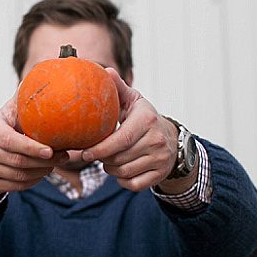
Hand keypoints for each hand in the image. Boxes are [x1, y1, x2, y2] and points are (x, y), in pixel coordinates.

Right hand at [0, 95, 66, 205]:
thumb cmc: (0, 130)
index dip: (31, 147)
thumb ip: (22, 100)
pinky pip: (17, 186)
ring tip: (55, 163)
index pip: (10, 141)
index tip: (50, 150)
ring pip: (20, 176)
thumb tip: (40, 76)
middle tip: (64, 156)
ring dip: (42, 171)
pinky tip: (42, 173)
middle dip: (45, 161)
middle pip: (19, 161)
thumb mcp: (6, 114)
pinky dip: (33, 181)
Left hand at [80, 68, 177, 191]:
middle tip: (95, 154)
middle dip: (102, 158)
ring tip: (107, 160)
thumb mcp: (133, 100)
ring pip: (124, 172)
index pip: (120, 140)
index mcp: (147, 120)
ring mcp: (161, 159)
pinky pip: (134, 185)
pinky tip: (120, 171)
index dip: (100, 149)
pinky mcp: (160, 174)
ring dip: (110, 169)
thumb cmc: (144, 117)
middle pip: (119, 158)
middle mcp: (157, 140)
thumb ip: (118, 88)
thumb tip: (106, 72)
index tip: (84, 152)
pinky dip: (123, 181)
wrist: (171, 137)